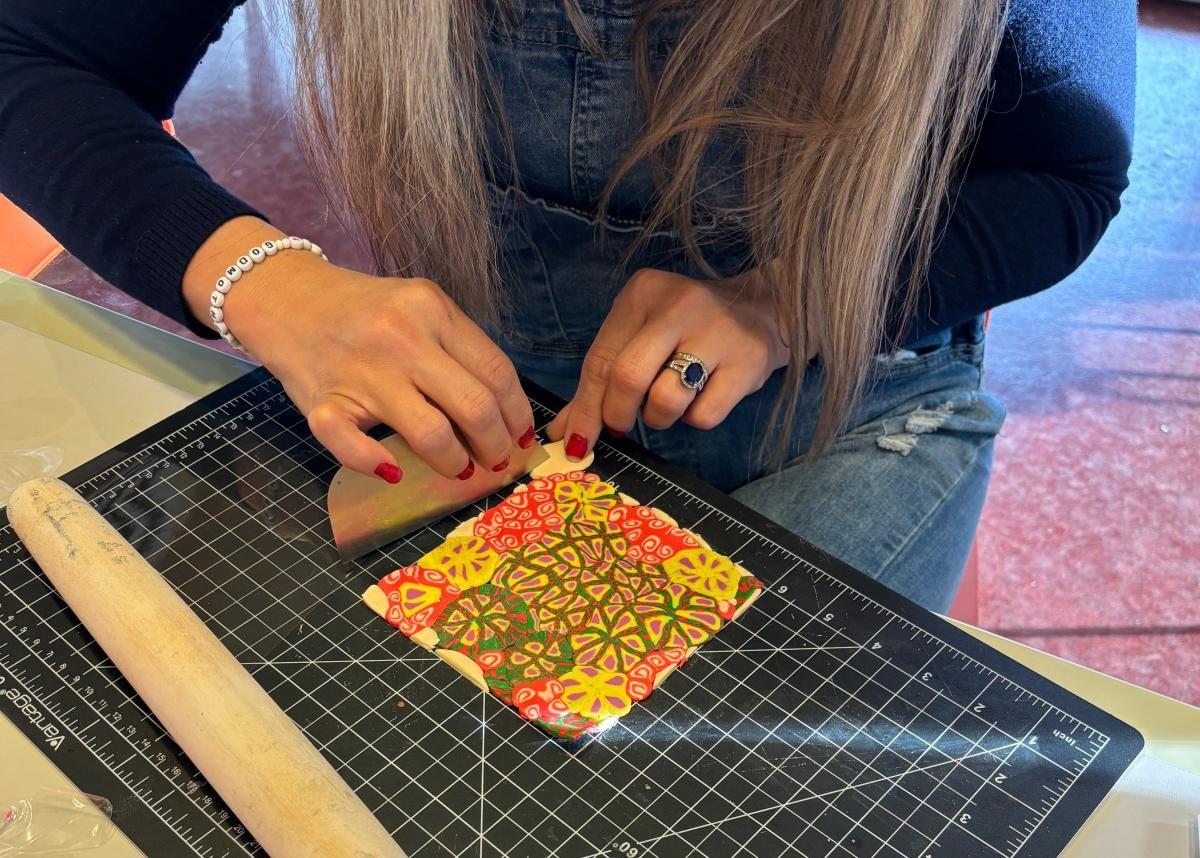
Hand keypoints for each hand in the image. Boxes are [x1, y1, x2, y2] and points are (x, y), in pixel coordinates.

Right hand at [183, 218, 534, 481]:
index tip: (522, 437)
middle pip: (473, 407)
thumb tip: (504, 411)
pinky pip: (354, 447)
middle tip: (497, 460)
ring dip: (454, 463)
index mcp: (431, 309)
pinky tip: (394, 469)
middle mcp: (400, 338)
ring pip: (430, 433)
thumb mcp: (418, 308)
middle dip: (496, 445)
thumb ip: (456, 347)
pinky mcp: (322, 402)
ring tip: (459, 469)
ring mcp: (360, 372)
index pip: (496, 371)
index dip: (518, 414)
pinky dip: (378, 465)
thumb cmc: (364, 311)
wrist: (286, 298)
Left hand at [548, 268, 810, 458]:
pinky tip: (703, 397)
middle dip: (616, 415)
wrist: (763, 309)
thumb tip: (565, 434)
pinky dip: (695, 419)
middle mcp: (678, 304)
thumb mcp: (642, 338)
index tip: (577, 441)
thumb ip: (602, 380)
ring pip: (665, 401)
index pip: (600, 359)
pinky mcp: (748, 360)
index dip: (584, 407)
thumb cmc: (687, 329)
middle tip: (622, 426)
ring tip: (669, 403)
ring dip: (658, 419)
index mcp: (643, 293)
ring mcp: (717, 331)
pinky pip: (703, 415)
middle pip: (627, 378)